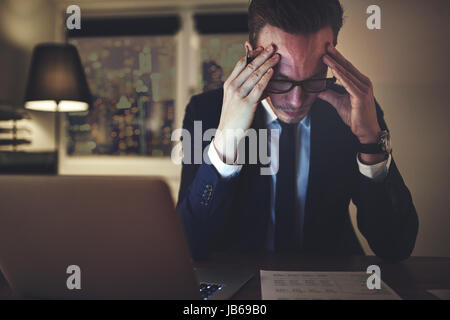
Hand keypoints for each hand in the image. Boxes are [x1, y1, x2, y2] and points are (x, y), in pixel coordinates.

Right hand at [214, 44, 279, 162]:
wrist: (227, 133)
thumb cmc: (234, 116)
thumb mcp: (235, 99)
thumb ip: (245, 87)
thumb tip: (261, 80)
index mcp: (228, 84)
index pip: (241, 64)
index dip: (252, 54)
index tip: (262, 48)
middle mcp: (232, 87)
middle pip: (249, 66)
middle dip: (262, 55)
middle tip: (273, 47)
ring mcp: (239, 95)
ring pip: (255, 75)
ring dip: (267, 64)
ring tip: (277, 57)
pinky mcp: (247, 104)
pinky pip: (258, 87)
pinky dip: (266, 78)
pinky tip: (272, 71)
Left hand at [318, 44, 380, 143]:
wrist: (365, 130)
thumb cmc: (355, 116)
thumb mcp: (338, 103)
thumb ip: (329, 94)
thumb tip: (318, 90)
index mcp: (360, 82)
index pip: (346, 67)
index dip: (337, 58)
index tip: (327, 50)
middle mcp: (364, 82)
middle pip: (347, 67)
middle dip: (335, 56)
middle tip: (326, 46)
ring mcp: (364, 88)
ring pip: (346, 74)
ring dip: (335, 64)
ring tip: (325, 56)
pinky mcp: (361, 96)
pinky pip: (348, 84)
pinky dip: (340, 76)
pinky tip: (333, 70)